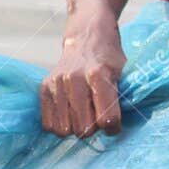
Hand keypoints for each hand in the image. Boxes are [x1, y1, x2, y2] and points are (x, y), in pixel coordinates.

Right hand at [40, 18, 124, 137]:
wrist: (86, 38)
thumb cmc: (108, 59)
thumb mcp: (123, 74)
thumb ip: (119, 101)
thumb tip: (113, 129)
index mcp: (98, 75)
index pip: (107, 119)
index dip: (113, 128)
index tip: (113, 124)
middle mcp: (74, 79)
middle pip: (84, 129)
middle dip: (93, 129)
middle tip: (96, 117)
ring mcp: (57, 84)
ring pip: (64, 130)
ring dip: (75, 128)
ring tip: (82, 115)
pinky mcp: (45, 89)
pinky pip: (48, 124)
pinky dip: (60, 124)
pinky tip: (69, 114)